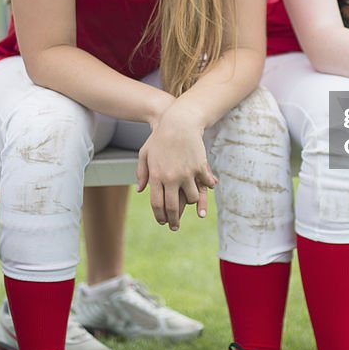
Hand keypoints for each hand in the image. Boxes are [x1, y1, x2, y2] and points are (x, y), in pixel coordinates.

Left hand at [135, 104, 216, 230]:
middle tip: (175, 227)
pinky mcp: (199, 167)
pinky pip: (205, 184)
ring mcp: (186, 173)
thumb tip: (140, 190)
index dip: (160, 216)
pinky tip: (208, 188)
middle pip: (173, 207)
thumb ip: (142, 172)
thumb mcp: (145, 153)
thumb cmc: (159, 137)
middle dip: (174, 220)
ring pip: (191, 198)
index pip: (157, 204)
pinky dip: (207, 188)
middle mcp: (171, 178)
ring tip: (190, 204)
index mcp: (156, 176)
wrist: (179, 123)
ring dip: (192, 203)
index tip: (163, 222)